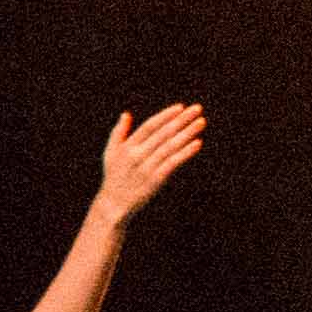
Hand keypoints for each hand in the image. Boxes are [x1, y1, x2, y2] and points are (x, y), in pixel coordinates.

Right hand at [95, 101, 208, 218]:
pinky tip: (197, 143)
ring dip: (187, 133)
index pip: (149, 126)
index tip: (180, 107)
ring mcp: (147, 168)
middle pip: (163, 133)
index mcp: (127, 147)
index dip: (165, 116)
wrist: (113, 204)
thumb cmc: (114, 176)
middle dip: (181, 120)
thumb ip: (118, 132)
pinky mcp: (155, 180)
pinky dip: (185, 153)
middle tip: (197, 109)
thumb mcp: (110, 153)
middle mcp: (137, 155)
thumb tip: (126, 114)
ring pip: (171, 146)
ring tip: (201, 122)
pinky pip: (173, 163)